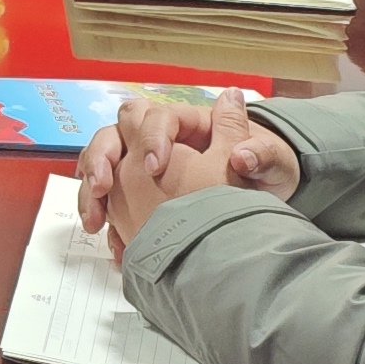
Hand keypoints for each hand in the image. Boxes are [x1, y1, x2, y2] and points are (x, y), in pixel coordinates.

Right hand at [90, 96, 296, 251]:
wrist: (263, 203)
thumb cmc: (266, 171)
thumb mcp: (273, 162)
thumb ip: (262, 154)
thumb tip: (245, 152)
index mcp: (189, 124)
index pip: (157, 117)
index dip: (151, 137)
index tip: (156, 167)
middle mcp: (159, 140)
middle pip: (115, 135)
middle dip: (102, 159)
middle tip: (104, 189)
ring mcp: (143, 167)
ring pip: (102, 167)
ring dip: (92, 192)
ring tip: (95, 222)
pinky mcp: (139, 196)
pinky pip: (108, 203)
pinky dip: (104, 220)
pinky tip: (113, 246)